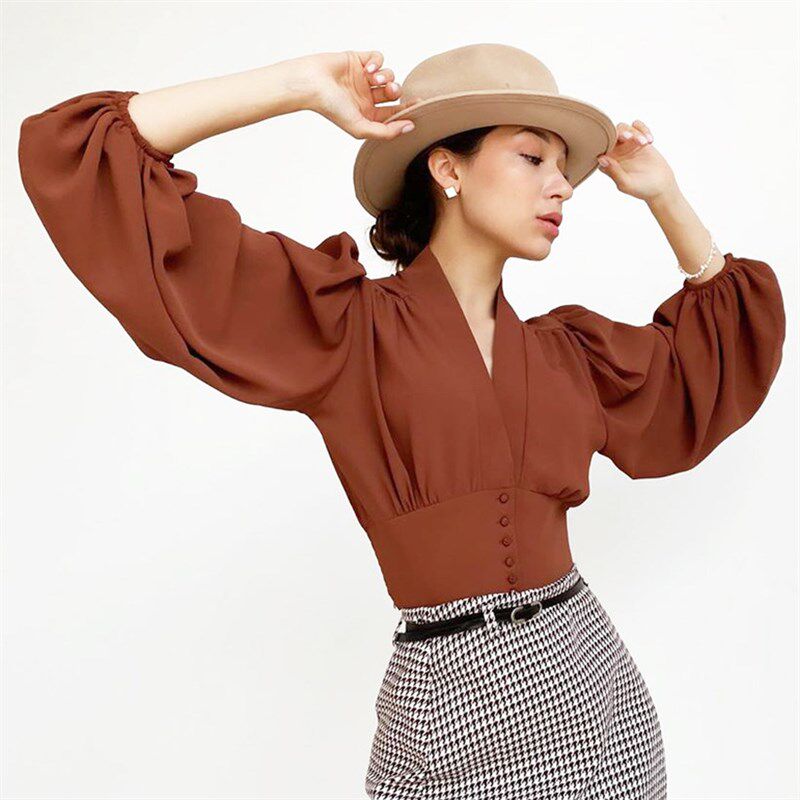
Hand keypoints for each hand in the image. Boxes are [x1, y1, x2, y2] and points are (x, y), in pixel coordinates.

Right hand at [301, 50, 417, 140]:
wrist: (311, 84)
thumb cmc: (331, 108)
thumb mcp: (360, 128)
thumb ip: (386, 132)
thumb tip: (409, 127)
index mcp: (368, 114)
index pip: (394, 112)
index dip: (407, 108)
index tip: (416, 105)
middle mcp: (367, 97)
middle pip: (394, 93)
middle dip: (396, 91)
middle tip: (389, 91)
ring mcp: (363, 78)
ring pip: (388, 75)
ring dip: (385, 76)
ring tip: (372, 79)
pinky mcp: (359, 60)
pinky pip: (378, 58)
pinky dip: (377, 62)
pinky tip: (368, 68)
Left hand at [596, 121, 677, 201]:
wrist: (660, 186)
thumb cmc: (641, 188)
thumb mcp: (625, 183)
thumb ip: (614, 171)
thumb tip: (601, 158)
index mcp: (607, 164)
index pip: (600, 149)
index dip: (605, 144)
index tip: (615, 147)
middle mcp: (615, 153)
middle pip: (611, 134)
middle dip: (619, 133)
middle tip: (629, 138)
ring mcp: (627, 145)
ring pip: (624, 128)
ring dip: (634, 132)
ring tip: (644, 143)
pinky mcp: (640, 139)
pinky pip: (637, 126)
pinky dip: (643, 129)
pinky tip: (650, 141)